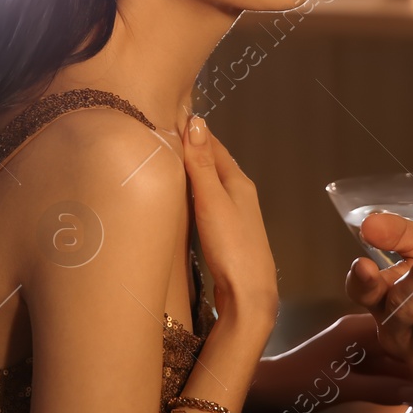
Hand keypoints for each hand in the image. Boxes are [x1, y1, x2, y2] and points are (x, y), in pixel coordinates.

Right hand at [179, 115, 277, 328]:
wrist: (249, 294)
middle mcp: (240, 196)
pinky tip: (183, 203)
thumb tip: (197, 121)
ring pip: (212, 186)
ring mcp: (236, 217)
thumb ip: (203, 164)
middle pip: (215, 165)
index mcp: (239, 182)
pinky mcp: (228, 236)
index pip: (215, 147)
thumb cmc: (232, 245)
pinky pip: (209, 206)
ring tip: (168, 165)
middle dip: (193, 150)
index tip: (172, 117)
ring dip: (194, 174)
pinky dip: (194, 197)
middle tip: (164, 138)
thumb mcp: (213, 200)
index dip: (195, 132)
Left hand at [248, 312, 412, 412]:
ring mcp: (356, 348)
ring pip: (394, 363)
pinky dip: (398, 386)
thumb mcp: (344, 388)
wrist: (264, 390)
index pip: (405, 338)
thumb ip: (383, 389)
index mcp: (360, 329)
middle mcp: (361, 332)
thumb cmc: (298, 383)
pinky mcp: (350, 363)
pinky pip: (382, 372)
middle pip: (403, 350)